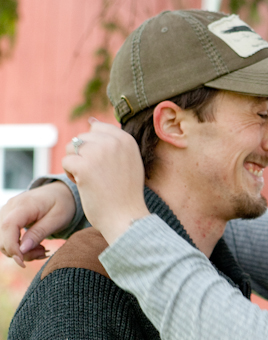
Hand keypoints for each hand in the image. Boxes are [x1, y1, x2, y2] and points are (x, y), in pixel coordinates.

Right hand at [0, 182, 75, 266]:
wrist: (60, 193)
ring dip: (21, 251)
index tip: (22, 262)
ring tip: (42, 249)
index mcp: (24, 204)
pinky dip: (19, 246)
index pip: (8, 226)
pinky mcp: (7, 219)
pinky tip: (35, 246)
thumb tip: (22, 250)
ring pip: (3, 240)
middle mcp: (10, 207)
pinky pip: (7, 237)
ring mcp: (6, 212)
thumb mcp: (57, 219)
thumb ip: (39, 233)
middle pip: (2, 236)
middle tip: (43, 252)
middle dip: (20, 252)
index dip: (12, 247)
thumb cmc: (62, 204)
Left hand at [61, 120, 148, 243]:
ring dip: (75, 164)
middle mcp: (113, 141)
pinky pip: (66, 162)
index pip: (97, 129)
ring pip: (71, 148)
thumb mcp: (128, 161)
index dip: (93, 147)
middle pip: (82, 138)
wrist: (125, 217)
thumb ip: (113, 142)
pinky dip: (71, 175)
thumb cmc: (125, 193)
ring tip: (89, 179)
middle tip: (96, 175)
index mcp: (126, 139)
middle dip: (83, 156)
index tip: (103, 166)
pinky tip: (84, 185)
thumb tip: (91, 122)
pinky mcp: (84, 165)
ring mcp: (99, 152)